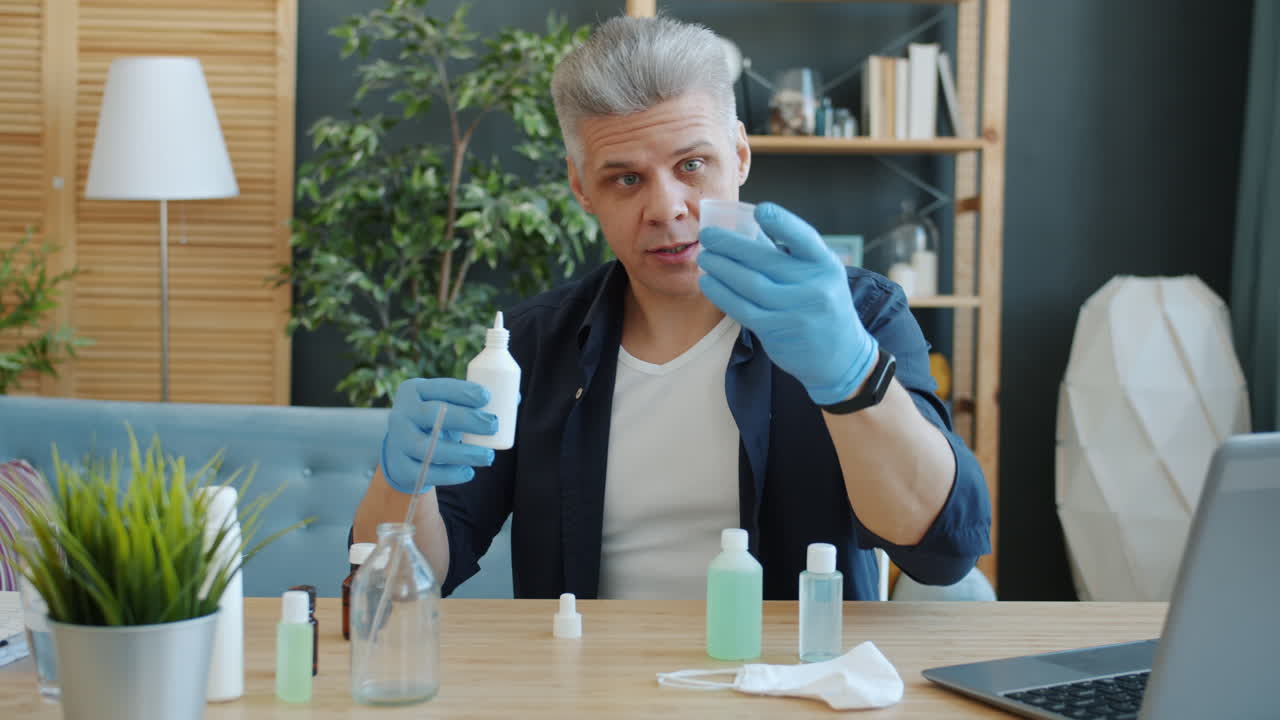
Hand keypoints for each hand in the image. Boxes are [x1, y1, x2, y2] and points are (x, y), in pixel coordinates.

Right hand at [380, 378, 497, 493]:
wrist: (405, 452)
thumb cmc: (437, 422)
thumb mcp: (447, 406)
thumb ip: (474, 401)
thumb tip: (514, 398)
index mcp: (414, 390)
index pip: (439, 387)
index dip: (463, 391)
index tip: (487, 397)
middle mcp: (401, 413)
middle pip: (434, 415)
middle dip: (467, 419)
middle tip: (493, 425)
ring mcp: (397, 442)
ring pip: (429, 448)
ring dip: (462, 453)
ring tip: (488, 456)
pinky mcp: (400, 468)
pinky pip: (425, 473)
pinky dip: (449, 474)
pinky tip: (468, 472)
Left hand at [697, 202, 878, 405]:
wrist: (840, 355)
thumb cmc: (821, 304)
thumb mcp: (817, 275)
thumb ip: (786, 252)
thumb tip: (747, 226)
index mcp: (825, 264)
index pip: (805, 238)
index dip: (783, 223)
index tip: (761, 209)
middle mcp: (814, 286)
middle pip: (765, 260)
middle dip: (731, 245)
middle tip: (707, 236)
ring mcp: (797, 310)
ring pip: (750, 284)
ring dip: (721, 268)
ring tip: (704, 258)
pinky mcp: (778, 330)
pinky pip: (743, 308)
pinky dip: (722, 294)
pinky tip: (708, 283)